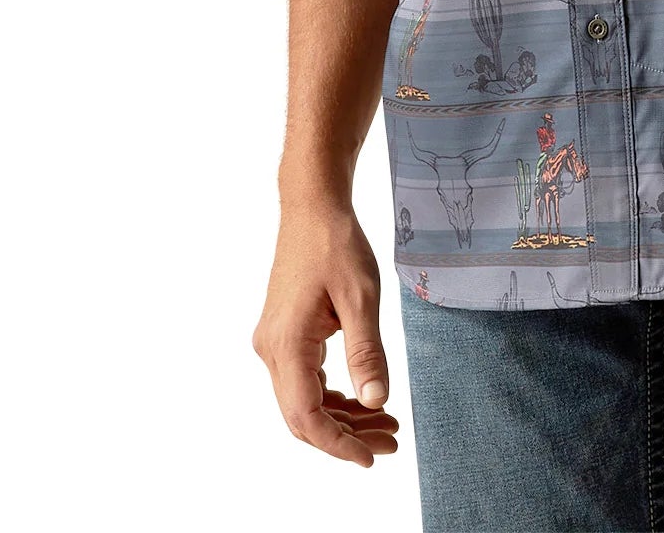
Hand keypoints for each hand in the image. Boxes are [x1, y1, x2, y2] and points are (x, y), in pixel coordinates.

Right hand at [252, 199, 402, 467]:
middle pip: (303, 415)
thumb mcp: (361, 298)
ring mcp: (275, 342)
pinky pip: (304, 379)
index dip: (338, 445)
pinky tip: (362, 398)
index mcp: (288, 344)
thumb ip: (367, 353)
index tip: (371, 458)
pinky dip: (332, 395)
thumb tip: (376, 402)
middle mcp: (272, 349)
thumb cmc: (336, 244)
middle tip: (390, 440)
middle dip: (346, 434)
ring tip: (385, 423)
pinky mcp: (284, 334)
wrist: (312, 207)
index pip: (307, 417)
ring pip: (304, 399)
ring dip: (342, 416)